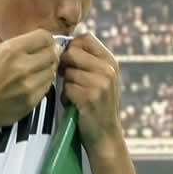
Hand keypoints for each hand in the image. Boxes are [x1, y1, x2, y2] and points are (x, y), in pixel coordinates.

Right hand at [0, 29, 60, 128]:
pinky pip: (47, 86)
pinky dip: (43, 83)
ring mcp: (28, 84)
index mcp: (12, 50)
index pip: (44, 37)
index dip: (47, 39)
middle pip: (52, 53)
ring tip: (35, 72)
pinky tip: (32, 83)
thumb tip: (44, 42)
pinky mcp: (32, 100)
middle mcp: (22, 66)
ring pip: (52, 70)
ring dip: (47, 69)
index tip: (46, 44)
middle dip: (50, 54)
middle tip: (44, 57)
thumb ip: (19, 45)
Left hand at [59, 32, 122, 153]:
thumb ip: (88, 61)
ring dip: (65, 84)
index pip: (85, 38)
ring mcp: (100, 83)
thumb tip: (62, 44)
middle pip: (72, 52)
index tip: (71, 62)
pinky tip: (73, 104)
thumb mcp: (101, 78)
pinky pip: (66, 88)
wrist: (105, 135)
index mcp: (110, 61)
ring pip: (67, 72)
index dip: (72, 47)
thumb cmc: (96, 105)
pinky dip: (65, 97)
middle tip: (69, 80)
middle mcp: (108, 69)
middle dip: (64, 66)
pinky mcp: (90, 97)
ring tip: (74, 95)